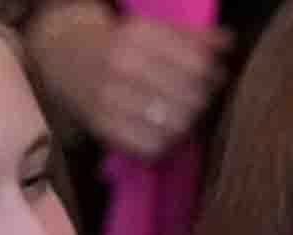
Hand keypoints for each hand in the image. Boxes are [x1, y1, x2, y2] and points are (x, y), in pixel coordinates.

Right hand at [24, 3, 229, 158]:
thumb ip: (193, 37)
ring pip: (177, 123)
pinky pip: (154, 145)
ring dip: (187, 121)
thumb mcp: (153, 31)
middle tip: (197, 96)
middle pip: (192, 96)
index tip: (212, 74)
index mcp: (136, 36)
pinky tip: (162, 128)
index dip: (213, 72)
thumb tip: (227, 41)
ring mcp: (110, 97)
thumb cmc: (121, 44)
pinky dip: (165, 141)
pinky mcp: (103, 126)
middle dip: (202, 98)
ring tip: (181, 112)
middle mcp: (121, 65)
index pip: (198, 64)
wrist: (64, 57)